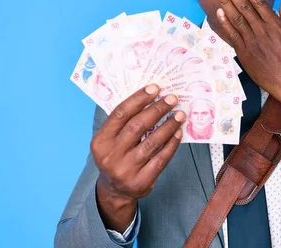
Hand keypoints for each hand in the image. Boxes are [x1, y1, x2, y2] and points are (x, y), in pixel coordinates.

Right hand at [90, 85, 184, 231]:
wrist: (115, 191)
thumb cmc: (116, 156)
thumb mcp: (110, 140)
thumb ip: (123, 122)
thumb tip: (150, 96)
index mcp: (100, 141)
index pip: (120, 114)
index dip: (139, 99)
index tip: (155, 88)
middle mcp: (111, 155)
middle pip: (138, 126)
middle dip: (157, 109)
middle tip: (172, 99)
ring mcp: (126, 170)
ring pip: (152, 142)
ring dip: (169, 125)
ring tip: (180, 114)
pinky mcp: (141, 181)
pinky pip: (161, 158)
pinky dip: (172, 143)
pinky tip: (178, 132)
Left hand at [211, 0, 280, 135]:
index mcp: (276, 25)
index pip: (257, 1)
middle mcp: (262, 31)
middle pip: (243, 6)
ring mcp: (252, 43)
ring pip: (235, 18)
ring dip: (225, 3)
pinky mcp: (245, 54)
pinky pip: (232, 36)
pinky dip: (225, 23)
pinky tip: (218, 12)